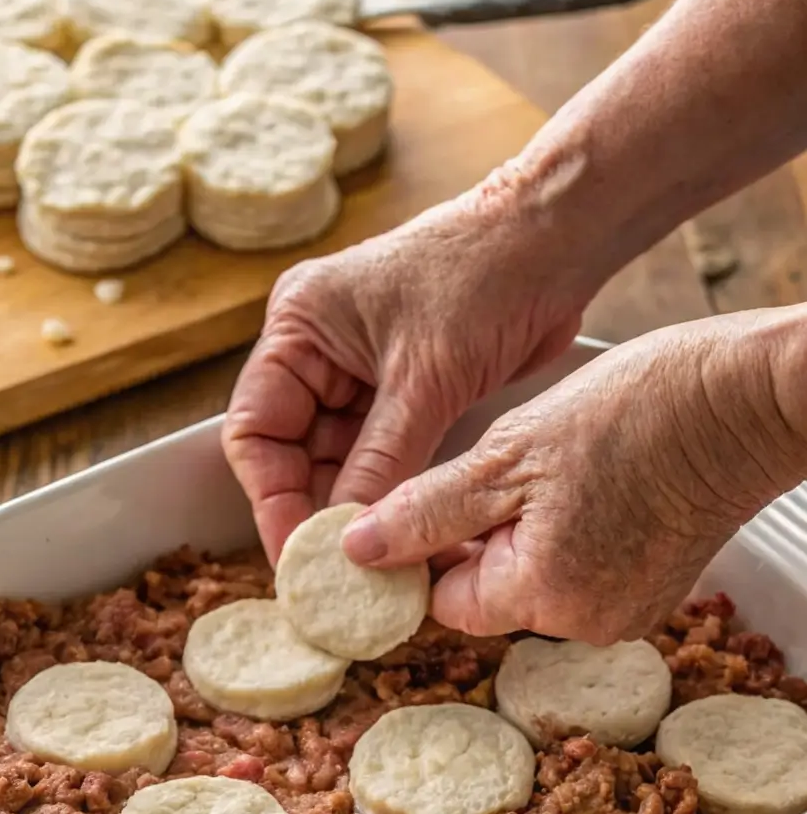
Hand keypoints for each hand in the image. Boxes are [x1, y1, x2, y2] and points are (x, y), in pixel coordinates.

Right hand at [223, 172, 592, 563]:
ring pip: (337, 462)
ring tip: (371, 567)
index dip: (271, 497)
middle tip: (334, 574)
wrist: (557, 239)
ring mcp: (360, 374)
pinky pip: (380, 459)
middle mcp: (319, 352)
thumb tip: (349, 538)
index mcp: (299, 327)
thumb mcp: (425, 380)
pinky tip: (400, 536)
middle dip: (314, 512)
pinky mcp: (404, 393)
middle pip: (292, 453)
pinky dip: (387, 495)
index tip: (296, 553)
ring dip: (353, 511)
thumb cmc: (484, 275)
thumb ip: (380, 461)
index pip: (256, 429)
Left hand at [342, 311, 806, 642]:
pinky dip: (574, 535)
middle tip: (510, 466)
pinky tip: (594, 482)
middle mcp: (587, 624)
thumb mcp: (509, 453)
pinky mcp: (656, 590)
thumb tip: (358, 550)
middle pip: (492, 594)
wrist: (754, 397)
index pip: (444, 599)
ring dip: (528, 531)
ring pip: (538, 581)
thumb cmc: (639, 410)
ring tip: (560, 467)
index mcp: (543, 595)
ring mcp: (628, 611)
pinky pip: (585, 572)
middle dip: (484, 535)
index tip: (434, 499)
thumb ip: (427, 510)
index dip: (430, 549)